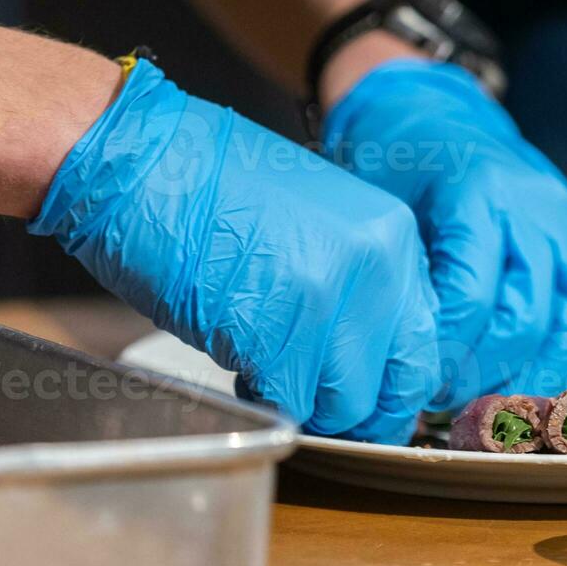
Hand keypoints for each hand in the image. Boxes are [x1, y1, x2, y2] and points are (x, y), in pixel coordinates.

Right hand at [30, 60, 439, 442]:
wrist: (141, 159)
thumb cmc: (211, 182)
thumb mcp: (320, 219)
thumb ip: (356, 278)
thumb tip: (365, 346)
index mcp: (393, 237)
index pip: (424, 339)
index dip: (392, 377)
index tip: (364, 390)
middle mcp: (375, 270)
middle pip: (399, 382)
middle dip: (360, 406)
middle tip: (320, 404)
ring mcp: (327, 304)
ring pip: (343, 403)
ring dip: (307, 402)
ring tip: (268, 371)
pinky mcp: (274, 337)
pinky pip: (287, 404)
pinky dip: (264, 401)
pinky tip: (239, 370)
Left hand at [322, 61, 566, 410]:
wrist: (435, 113)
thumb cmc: (399, 162)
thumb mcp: (383, 205)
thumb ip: (404, 275)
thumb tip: (407, 362)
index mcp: (479, 193)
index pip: (473, 296)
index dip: (448, 352)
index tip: (419, 380)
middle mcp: (538, 209)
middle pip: (530, 319)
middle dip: (488, 376)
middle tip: (453, 403)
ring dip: (540, 378)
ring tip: (501, 403)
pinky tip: (563, 383)